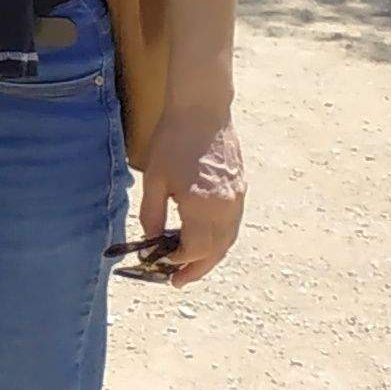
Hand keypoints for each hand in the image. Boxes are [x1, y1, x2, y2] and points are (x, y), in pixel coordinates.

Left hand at [134, 105, 245, 284]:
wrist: (203, 109)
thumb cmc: (174, 140)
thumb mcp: (154, 178)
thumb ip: (151, 213)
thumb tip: (150, 240)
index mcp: (203, 206)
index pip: (195, 249)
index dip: (178, 262)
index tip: (161, 267)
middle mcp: (226, 208)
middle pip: (216, 251)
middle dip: (197, 269)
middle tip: (178, 280)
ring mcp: (237, 199)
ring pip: (228, 240)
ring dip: (211, 257)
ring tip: (191, 265)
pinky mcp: (241, 189)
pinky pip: (233, 225)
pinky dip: (220, 239)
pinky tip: (205, 239)